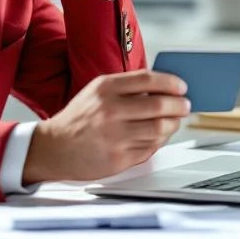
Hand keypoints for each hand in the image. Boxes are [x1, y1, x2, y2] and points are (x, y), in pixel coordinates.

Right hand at [21, 70, 189, 183]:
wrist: (54, 148)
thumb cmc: (79, 118)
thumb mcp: (96, 92)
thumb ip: (125, 88)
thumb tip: (162, 89)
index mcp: (105, 88)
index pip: (147, 79)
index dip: (170, 83)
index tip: (182, 86)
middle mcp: (110, 110)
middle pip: (159, 106)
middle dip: (179, 106)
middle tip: (185, 106)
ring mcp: (114, 136)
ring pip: (159, 129)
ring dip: (172, 125)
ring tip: (174, 121)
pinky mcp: (118, 158)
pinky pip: (150, 148)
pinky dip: (159, 142)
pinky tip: (158, 136)